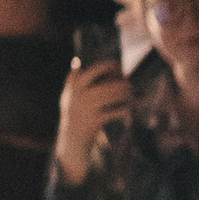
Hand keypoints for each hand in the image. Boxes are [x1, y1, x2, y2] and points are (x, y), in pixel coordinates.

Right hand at [55, 60, 131, 183]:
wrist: (71, 139)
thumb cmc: (73, 113)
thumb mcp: (68, 94)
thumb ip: (72, 78)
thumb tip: (76, 60)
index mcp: (75, 84)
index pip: (97, 68)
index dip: (112, 66)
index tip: (120, 69)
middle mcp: (81, 94)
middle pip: (111, 82)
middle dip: (124, 83)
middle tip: (129, 85)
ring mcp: (88, 107)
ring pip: (116, 94)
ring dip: (127, 94)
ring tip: (130, 95)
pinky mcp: (96, 120)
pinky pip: (118, 111)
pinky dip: (126, 109)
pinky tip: (127, 109)